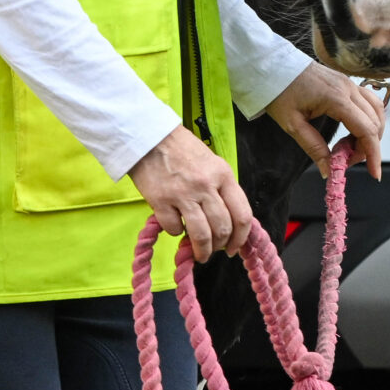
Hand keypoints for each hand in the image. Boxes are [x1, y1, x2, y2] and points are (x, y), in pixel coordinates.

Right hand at [129, 126, 254, 262]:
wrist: (147, 136)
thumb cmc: (181, 148)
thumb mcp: (211, 162)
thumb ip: (221, 188)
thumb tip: (227, 220)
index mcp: (222, 175)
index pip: (242, 215)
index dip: (241, 238)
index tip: (235, 248)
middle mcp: (205, 186)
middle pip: (222, 228)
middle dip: (221, 246)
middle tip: (215, 250)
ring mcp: (182, 194)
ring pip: (201, 234)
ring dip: (202, 250)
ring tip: (200, 254)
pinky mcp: (160, 200)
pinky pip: (174, 228)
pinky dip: (176, 233)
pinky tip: (175, 226)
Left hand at [264, 61, 386, 180]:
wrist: (270, 65)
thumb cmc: (278, 92)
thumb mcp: (291, 124)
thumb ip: (314, 148)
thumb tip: (329, 171)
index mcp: (336, 99)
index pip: (367, 130)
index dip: (373, 155)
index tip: (374, 174)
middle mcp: (348, 88)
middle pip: (374, 123)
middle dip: (366, 148)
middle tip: (344, 160)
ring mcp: (349, 82)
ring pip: (376, 112)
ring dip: (370, 133)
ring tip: (347, 147)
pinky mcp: (346, 81)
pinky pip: (369, 102)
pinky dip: (369, 119)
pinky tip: (354, 130)